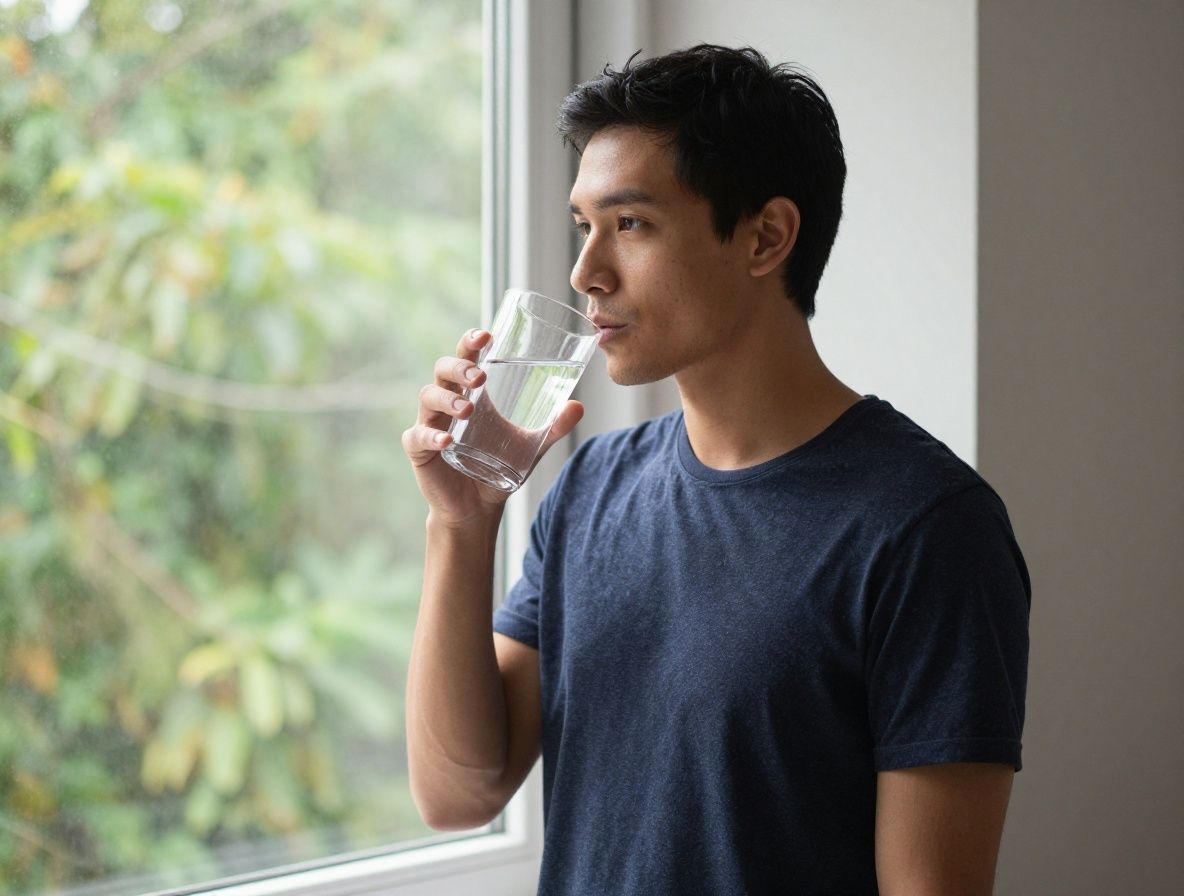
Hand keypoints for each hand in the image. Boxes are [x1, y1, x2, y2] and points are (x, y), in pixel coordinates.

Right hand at [402, 328, 583, 526]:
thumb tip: (579, 406)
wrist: (477, 507)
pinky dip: (431, 435)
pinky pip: (418, 436)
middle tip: (479, 377)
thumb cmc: (498, 468)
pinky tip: (447, 440)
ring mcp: (430, 423)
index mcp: (470, 393)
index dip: (470, 343)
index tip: (485, 336)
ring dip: (447, 399)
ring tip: (467, 409)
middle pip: (442, 370)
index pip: (466, 357)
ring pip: (428, 397)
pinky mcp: (419, 449)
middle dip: (459, 368)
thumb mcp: (530, 447)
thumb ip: (552, 428)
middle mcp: (446, 402)